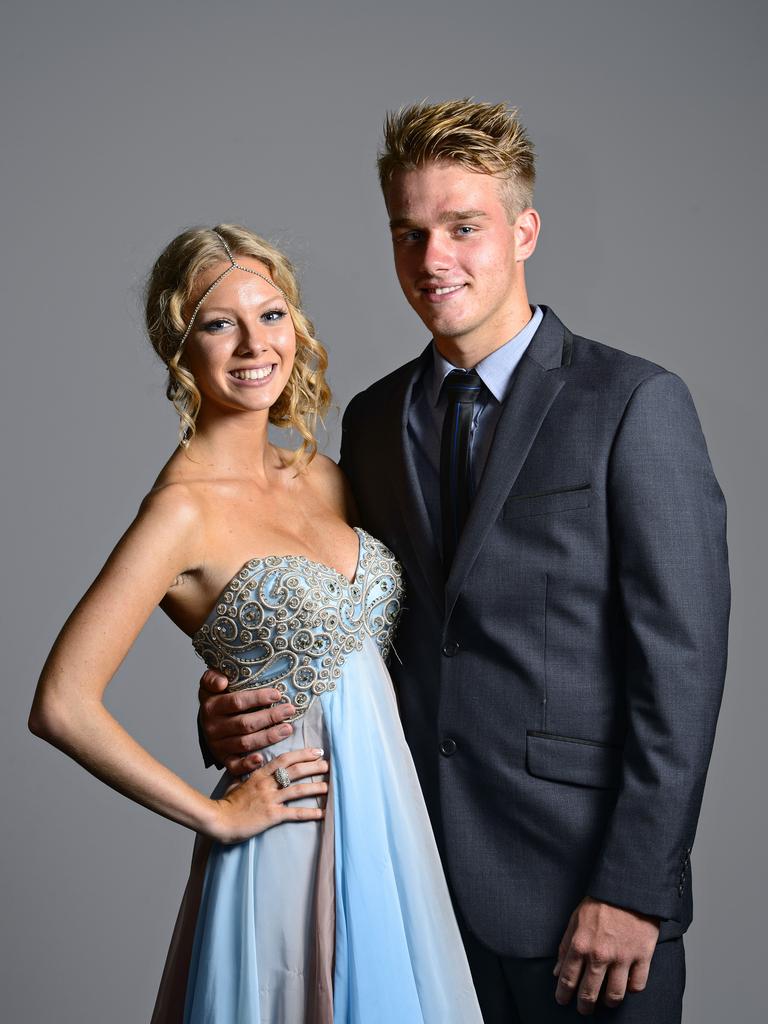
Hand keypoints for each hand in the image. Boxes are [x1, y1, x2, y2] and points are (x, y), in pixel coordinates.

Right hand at [199, 670, 295, 775]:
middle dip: (270, 717)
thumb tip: (222, 682)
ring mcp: (218, 745)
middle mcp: (213, 727)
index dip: (258, 698)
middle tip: (289, 710)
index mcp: (211, 707)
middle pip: (245, 724)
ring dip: (268, 737)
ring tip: (288, 729)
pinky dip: (247, 765)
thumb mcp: (210, 684)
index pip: (237, 702)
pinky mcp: (223, 759)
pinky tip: (262, 759)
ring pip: (245, 743)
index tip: (277, 694)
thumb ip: (213, 678)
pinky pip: (234, 766)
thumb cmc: (216, 698)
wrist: (207, 721)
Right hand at [210, 747, 328, 843]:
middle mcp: (267, 784)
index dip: (302, 753)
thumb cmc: (225, 802)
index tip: (316, 751)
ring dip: (315, 787)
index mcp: (259, 774)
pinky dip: (309, 813)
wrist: (218, 820)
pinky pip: (294, 813)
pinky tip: (321, 813)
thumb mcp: (236, 782)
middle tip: (327, 765)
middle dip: (313, 767)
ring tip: (328, 786)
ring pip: (298, 789)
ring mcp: (270, 799)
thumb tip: (252, 764)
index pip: (285, 759)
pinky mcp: (272, 816)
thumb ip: (247, 772)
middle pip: (295, 771)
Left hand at [554, 897, 659, 1014]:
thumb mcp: (575, 920)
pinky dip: (632, 989)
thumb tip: (557, 971)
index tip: (562, 1001)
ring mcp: (622, 957)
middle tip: (584, 1009)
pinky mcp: (642, 956)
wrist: (628, 889)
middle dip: (584, 1006)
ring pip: (615, 995)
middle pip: (589, 993)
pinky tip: (627, 986)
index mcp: (580, 944)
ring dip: (609, 1002)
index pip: (568, 979)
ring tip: (606, 1001)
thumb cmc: (600, 902)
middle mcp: (600, 955)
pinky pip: (637, 985)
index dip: (563, 994)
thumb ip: (565, 946)